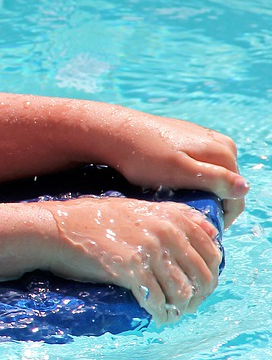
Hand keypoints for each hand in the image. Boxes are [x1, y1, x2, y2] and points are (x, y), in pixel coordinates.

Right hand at [42, 197, 222, 322]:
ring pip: (183, 291)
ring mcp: (149, 251)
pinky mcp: (132, 270)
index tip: (201, 286)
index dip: (211, 273)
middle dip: (199, 295)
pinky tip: (156, 316)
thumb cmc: (90, 219)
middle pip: (202, 274)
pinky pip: (158, 300)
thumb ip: (174, 216)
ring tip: (171, 313)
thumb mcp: (136, 208)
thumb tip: (212, 231)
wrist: (55, 229)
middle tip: (187, 305)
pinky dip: (160, 313)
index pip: (212, 250)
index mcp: (170, 216)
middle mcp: (165, 232)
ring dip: (180, 308)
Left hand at [91, 107, 247, 226]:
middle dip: (213, 202)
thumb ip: (213, 179)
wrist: (114, 132)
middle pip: (227, 183)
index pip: (237, 194)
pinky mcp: (185, 137)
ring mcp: (203, 137)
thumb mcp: (179, 172)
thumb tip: (244, 188)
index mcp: (223, 151)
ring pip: (212, 173)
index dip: (223, 216)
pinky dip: (191, 177)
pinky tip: (172, 184)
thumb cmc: (144, 157)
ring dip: (202, 190)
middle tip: (187, 216)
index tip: (202, 227)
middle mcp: (219, 142)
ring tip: (179, 202)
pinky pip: (198, 163)